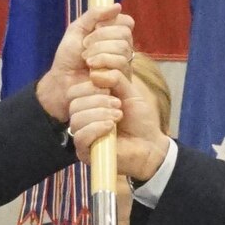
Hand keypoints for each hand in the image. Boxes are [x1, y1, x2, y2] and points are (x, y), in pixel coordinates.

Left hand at [37, 5, 132, 122]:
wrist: (62, 81)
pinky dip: (103, 63)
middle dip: (101, 38)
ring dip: (100, 51)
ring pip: (123, 49)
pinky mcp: (122, 80)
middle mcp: (123, 49)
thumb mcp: (77, 29)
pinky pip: (121, 64)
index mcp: (115, 36)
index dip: (109, 24)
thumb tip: (118, 6)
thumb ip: (95, 15)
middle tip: (84, 47)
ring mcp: (124, 65)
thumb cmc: (69, 57)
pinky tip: (92, 71)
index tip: (91, 31)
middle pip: (125, 34)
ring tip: (86, 60)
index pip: (126, 22)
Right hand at [69, 58, 165, 182]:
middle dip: (97, 100)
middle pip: (74, 104)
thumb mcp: (130, 93)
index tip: (110, 90)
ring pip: (76, 119)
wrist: (149, 145)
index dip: (89, 87)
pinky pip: (80, 137)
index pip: (74, 91)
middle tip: (118, 105)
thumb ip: (115, 78)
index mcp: (89, 103)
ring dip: (99, 114)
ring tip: (118, 116)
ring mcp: (82, 136)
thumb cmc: (139, 120)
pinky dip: (96, 128)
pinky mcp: (85, 152)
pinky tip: (111, 128)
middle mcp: (82, 119)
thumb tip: (94, 72)